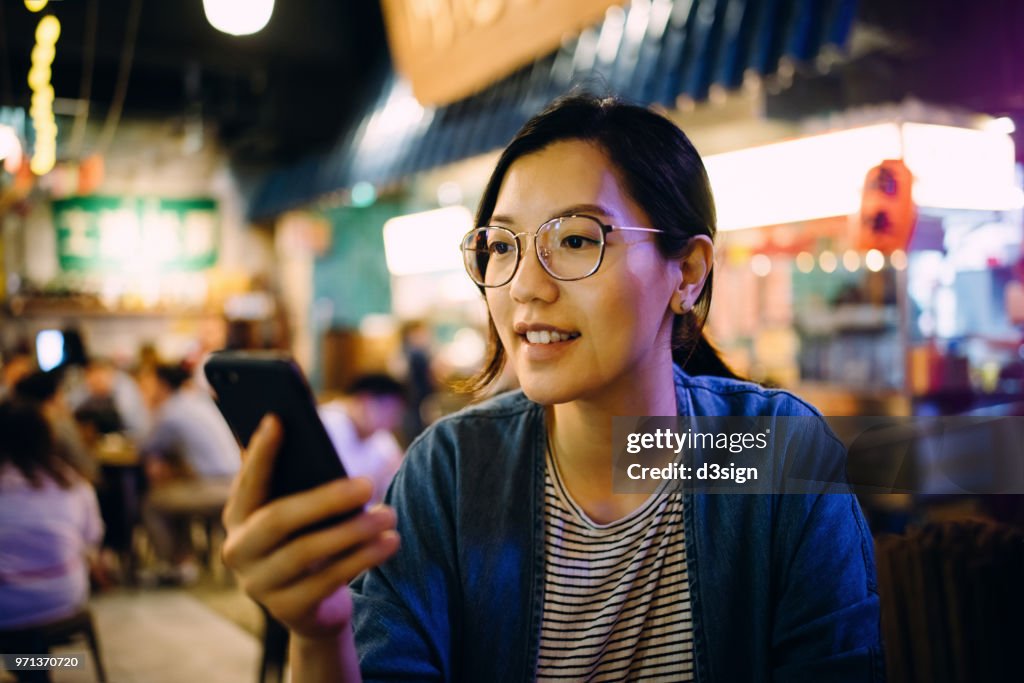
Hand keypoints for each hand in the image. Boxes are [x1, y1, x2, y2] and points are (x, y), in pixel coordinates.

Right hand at [221, 415, 399, 639]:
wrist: (316, 607)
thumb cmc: (311, 541)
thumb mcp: (305, 514)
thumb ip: (304, 485)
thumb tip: (322, 444)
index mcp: (237, 517)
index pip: (247, 481)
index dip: (260, 452)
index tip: (277, 419)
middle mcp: (238, 550)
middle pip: (278, 518)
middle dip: (326, 498)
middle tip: (367, 483)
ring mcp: (258, 583)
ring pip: (306, 551)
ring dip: (354, 531)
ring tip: (389, 515)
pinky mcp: (286, 609)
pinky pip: (327, 580)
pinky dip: (363, 558)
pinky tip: (390, 543)